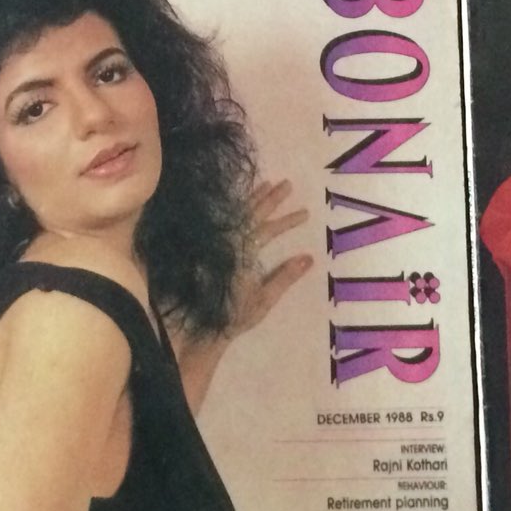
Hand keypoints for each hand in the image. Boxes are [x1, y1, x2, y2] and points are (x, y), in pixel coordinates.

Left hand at [225, 177, 313, 337]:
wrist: (202, 326)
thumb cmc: (235, 315)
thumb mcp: (264, 299)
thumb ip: (285, 277)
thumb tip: (308, 258)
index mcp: (243, 254)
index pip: (269, 230)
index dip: (287, 220)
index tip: (305, 213)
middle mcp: (229, 243)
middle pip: (252, 214)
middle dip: (271, 198)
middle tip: (288, 184)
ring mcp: (218, 243)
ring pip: (237, 214)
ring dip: (254, 198)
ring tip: (267, 183)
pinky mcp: (211, 247)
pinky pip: (224, 220)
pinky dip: (236, 208)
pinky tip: (242, 203)